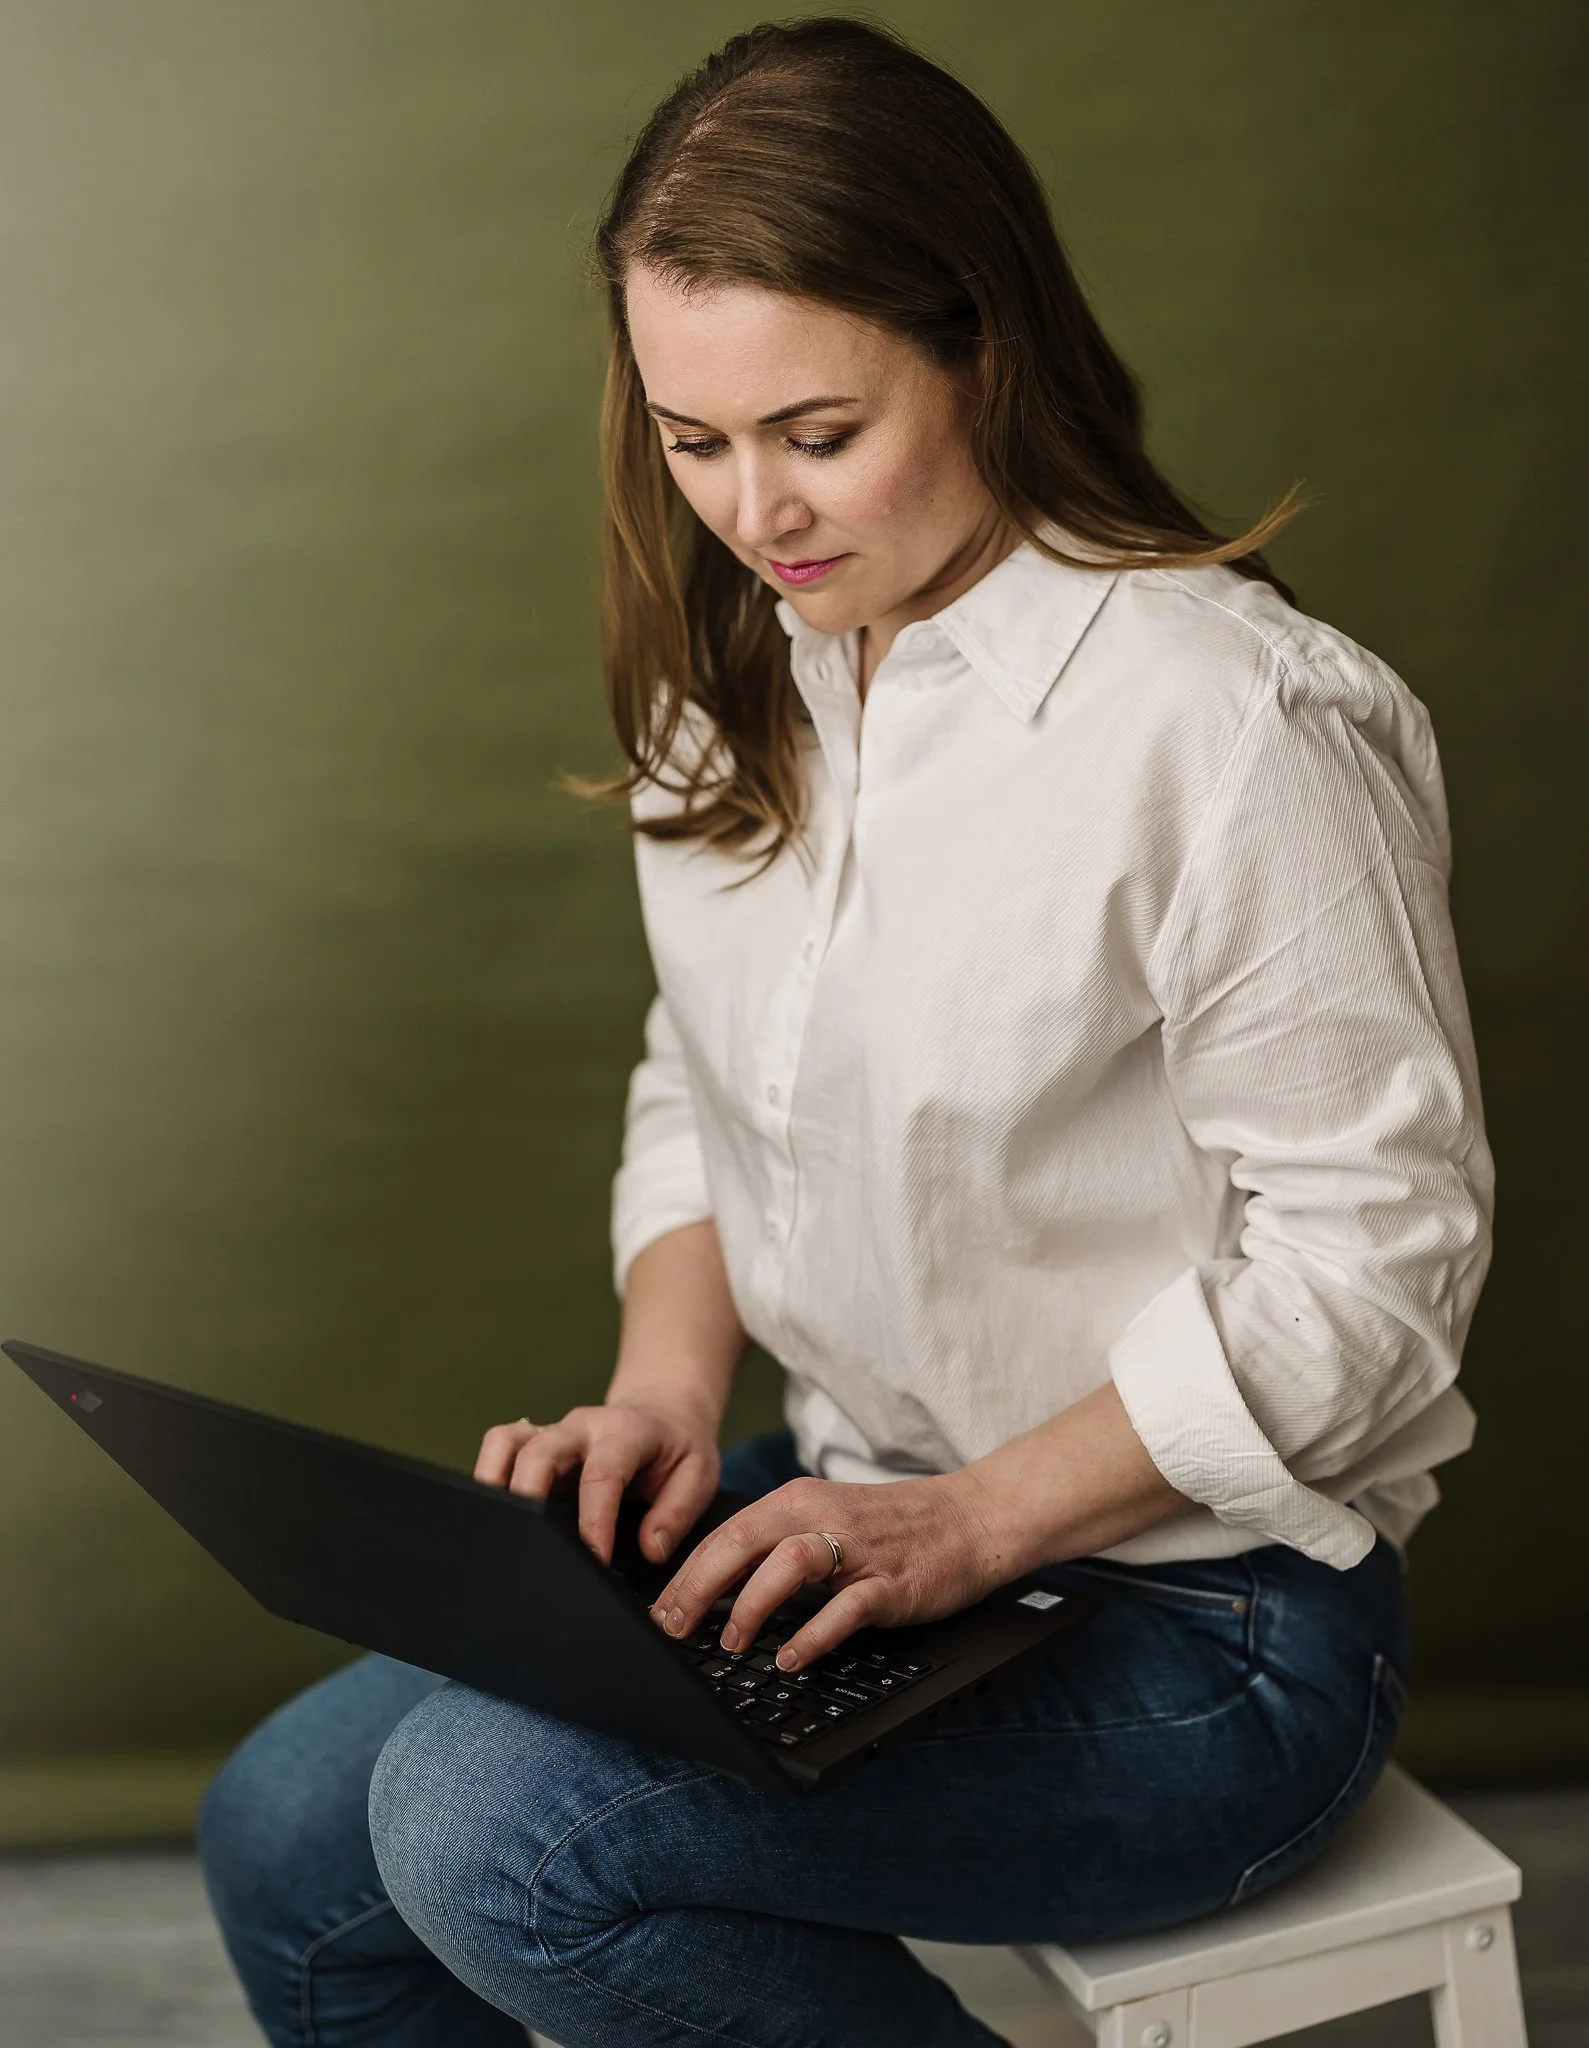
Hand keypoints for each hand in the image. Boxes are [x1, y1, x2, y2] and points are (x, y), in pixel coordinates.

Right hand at [473, 1400, 719, 1566]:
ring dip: (494, 1482)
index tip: (594, 1559)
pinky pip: (500, 1446)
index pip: (602, 1474)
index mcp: (627, 1433)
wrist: (664, 1412)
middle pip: (541, 1452)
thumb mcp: (699, 1475)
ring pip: (508, 1442)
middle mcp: (583, 1427)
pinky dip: (488, 1475)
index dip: (594, 1520)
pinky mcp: (536, 1443)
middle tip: (535, 1549)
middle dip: (531, 1500)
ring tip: (496, 1529)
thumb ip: (677, 1512)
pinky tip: (493, 1512)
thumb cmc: (679, 1448)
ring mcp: (555, 1433)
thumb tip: (650, 1549)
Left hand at [649, 1470, 1000, 1669]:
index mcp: (798, 1500)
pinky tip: (792, 1658)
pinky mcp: (892, 1581)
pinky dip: (814, 1633)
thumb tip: (717, 1586)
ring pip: (788, 1565)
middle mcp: (822, 1516)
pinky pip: (846, 1607)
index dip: (686, 1574)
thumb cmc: (892, 1526)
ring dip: (751, 1604)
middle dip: (699, 1587)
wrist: (970, 1517)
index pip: (727, 1534)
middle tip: (673, 1628)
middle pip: (744, 1542)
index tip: (659, 1612)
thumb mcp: (826, 1521)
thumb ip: (777, 1545)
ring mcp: (858, 1549)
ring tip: (731, 1642)